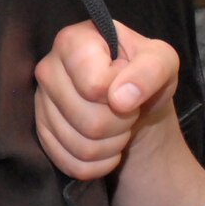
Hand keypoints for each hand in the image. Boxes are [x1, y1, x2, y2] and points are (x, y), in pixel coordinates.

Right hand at [34, 20, 179, 179]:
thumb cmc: (144, 74)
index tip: (129, 85)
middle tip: (128, 111)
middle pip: (89, 120)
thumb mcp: (163, 61)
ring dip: (112, 145)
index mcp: (73, 41)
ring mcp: (41, 103)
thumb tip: (121, 99)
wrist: (132, 101)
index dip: (122, 94)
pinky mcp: (41, 133)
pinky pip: (71, 164)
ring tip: (119, 127)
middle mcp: (47, 68)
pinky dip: (99, 164)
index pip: (95, 86)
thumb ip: (151, 70)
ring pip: (81, 146)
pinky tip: (106, 147)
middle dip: (121, 124)